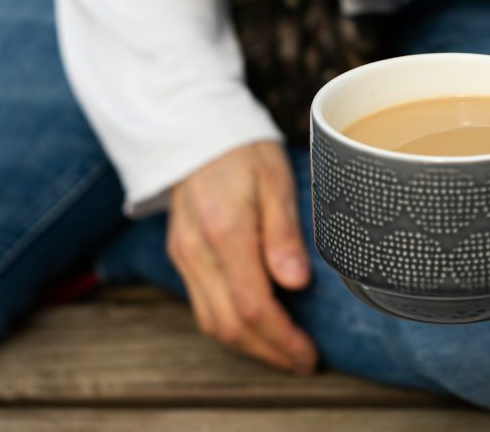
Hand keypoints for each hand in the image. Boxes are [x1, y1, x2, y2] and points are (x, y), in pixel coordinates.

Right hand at [166, 141, 316, 373]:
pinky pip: (203, 306)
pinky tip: (259, 327)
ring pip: (211, 322)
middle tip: (304, 362)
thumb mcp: (275, 180)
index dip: (281, 338)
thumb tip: (297, 283)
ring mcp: (184, 255)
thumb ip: (284, 233)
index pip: (251, 304)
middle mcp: (196, 251)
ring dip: (250, 347)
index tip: (309, 354)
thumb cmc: (244, 150)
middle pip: (228, 324)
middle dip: (268, 353)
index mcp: (224, 230)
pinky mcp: (181, 256)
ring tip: (286, 353)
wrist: (195, 127)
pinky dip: (232, 326)